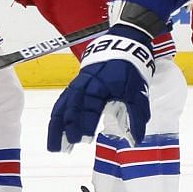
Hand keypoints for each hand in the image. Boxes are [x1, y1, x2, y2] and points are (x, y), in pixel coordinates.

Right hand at [46, 24, 152, 149]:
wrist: (125, 42)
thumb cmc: (132, 68)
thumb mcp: (138, 92)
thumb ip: (137, 117)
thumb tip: (136, 140)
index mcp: (99, 85)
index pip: (89, 108)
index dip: (85, 124)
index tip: (84, 140)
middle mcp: (84, 84)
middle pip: (70, 108)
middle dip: (67, 129)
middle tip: (66, 149)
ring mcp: (78, 83)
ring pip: (62, 106)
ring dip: (56, 126)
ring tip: (53, 146)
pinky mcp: (77, 83)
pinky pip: (63, 100)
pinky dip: (58, 116)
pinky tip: (56, 130)